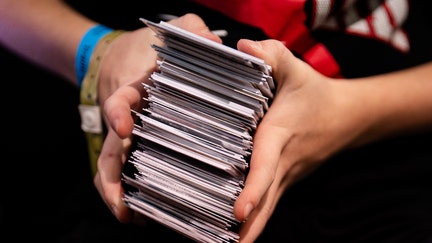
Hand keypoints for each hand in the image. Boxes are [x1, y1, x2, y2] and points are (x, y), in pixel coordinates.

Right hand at [93, 13, 221, 222]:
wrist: (128, 55)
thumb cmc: (154, 47)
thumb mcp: (177, 30)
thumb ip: (192, 30)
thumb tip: (211, 42)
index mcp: (135, 89)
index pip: (120, 100)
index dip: (119, 114)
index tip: (123, 128)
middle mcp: (128, 116)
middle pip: (111, 150)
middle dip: (112, 179)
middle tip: (122, 207)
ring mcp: (129, 134)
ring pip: (114, 166)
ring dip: (118, 193)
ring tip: (130, 218)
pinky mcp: (137, 145)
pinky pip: (128, 169)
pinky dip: (130, 190)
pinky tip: (142, 210)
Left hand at [233, 39, 365, 241]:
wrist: (347, 117)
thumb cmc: (316, 94)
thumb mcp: (296, 70)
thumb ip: (272, 55)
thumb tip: (243, 48)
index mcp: (281, 136)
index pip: (265, 165)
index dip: (254, 189)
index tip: (239, 212)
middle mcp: (284, 163)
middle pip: (267, 202)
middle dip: (250, 229)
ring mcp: (287, 176)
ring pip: (269, 208)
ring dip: (252, 231)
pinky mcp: (287, 179)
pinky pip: (271, 203)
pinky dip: (257, 220)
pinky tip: (237, 232)